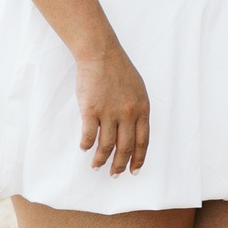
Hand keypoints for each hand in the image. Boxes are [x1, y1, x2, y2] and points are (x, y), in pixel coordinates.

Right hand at [75, 45, 150, 173]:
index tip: (134, 170)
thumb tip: (134, 131)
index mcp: (142, 109)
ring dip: (101, 159)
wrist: (101, 53)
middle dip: (120, 165)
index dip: (138, 159)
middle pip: (125, 147)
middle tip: (115, 174)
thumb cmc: (119, 69)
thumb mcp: (138, 90)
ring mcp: (109, 113)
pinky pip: (89, 135)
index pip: (143, 142)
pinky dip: (86, 145)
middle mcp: (128, 114)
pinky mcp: (91, 110)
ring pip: (106, 145)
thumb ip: (137, 110)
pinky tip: (84, 148)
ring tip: (97, 165)